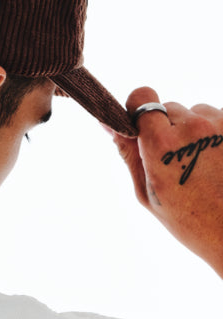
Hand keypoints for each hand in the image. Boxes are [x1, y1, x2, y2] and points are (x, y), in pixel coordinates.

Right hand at [109, 87, 222, 278]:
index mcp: (161, 142)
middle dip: (167, 127)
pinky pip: (217, 120)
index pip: (142, 97)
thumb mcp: (148, 192)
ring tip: (201, 164)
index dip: (139, 110)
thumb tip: (107, 122)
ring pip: (195, 113)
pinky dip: (215, 135)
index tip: (142, 128)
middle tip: (175, 161)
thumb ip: (128, 152)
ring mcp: (219, 124)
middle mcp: (192, 126)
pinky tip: (216, 162)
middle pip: (168, 107)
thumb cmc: (191, 221)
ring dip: (194, 131)